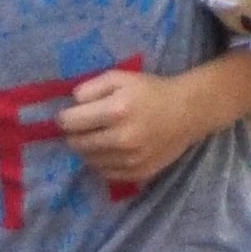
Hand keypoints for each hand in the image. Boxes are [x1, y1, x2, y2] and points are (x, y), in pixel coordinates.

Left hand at [57, 64, 212, 190]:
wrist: (187, 112)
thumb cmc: (150, 91)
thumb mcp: (118, 78)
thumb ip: (89, 88)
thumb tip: (70, 105)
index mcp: (116, 111)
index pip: (69, 123)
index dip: (63, 118)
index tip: (68, 115)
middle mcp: (123, 138)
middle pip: (76, 144)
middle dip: (73, 134)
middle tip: (83, 127)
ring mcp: (131, 159)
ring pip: (88, 160)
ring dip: (87, 149)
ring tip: (99, 136)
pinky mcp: (139, 173)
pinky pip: (105, 173)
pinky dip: (102, 162)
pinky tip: (111, 149)